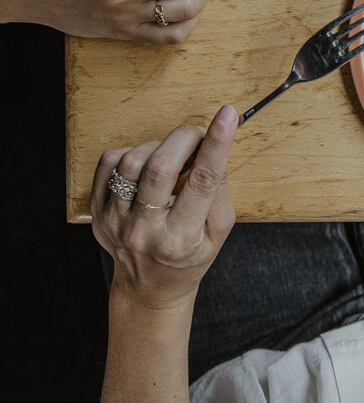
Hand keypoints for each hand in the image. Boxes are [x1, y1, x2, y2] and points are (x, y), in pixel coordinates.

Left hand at [91, 104, 237, 309]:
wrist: (149, 287)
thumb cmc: (189, 256)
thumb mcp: (218, 230)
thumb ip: (219, 189)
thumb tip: (215, 144)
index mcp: (181, 239)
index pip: (202, 183)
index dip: (217, 145)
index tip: (227, 115)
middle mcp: (144, 232)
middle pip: (160, 167)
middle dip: (184, 138)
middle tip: (197, 135)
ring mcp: (115, 222)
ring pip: (133, 161)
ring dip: (158, 146)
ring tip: (171, 157)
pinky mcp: (97, 211)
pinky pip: (109, 162)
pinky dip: (131, 153)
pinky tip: (145, 166)